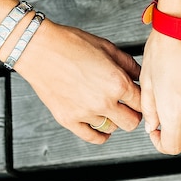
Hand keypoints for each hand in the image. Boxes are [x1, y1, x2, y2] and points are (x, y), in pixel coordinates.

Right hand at [14, 20, 141, 142]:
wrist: (38, 48)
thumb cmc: (70, 44)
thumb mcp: (106, 47)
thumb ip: (128, 65)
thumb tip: (139, 76)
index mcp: (117, 83)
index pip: (141, 102)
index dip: (142, 99)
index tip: (137, 97)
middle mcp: (104, 102)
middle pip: (131, 122)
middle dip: (132, 114)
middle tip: (127, 106)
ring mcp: (86, 114)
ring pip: (112, 128)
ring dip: (113, 120)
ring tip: (107, 108)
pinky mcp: (69, 120)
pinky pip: (93, 137)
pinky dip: (100, 134)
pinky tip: (101, 127)